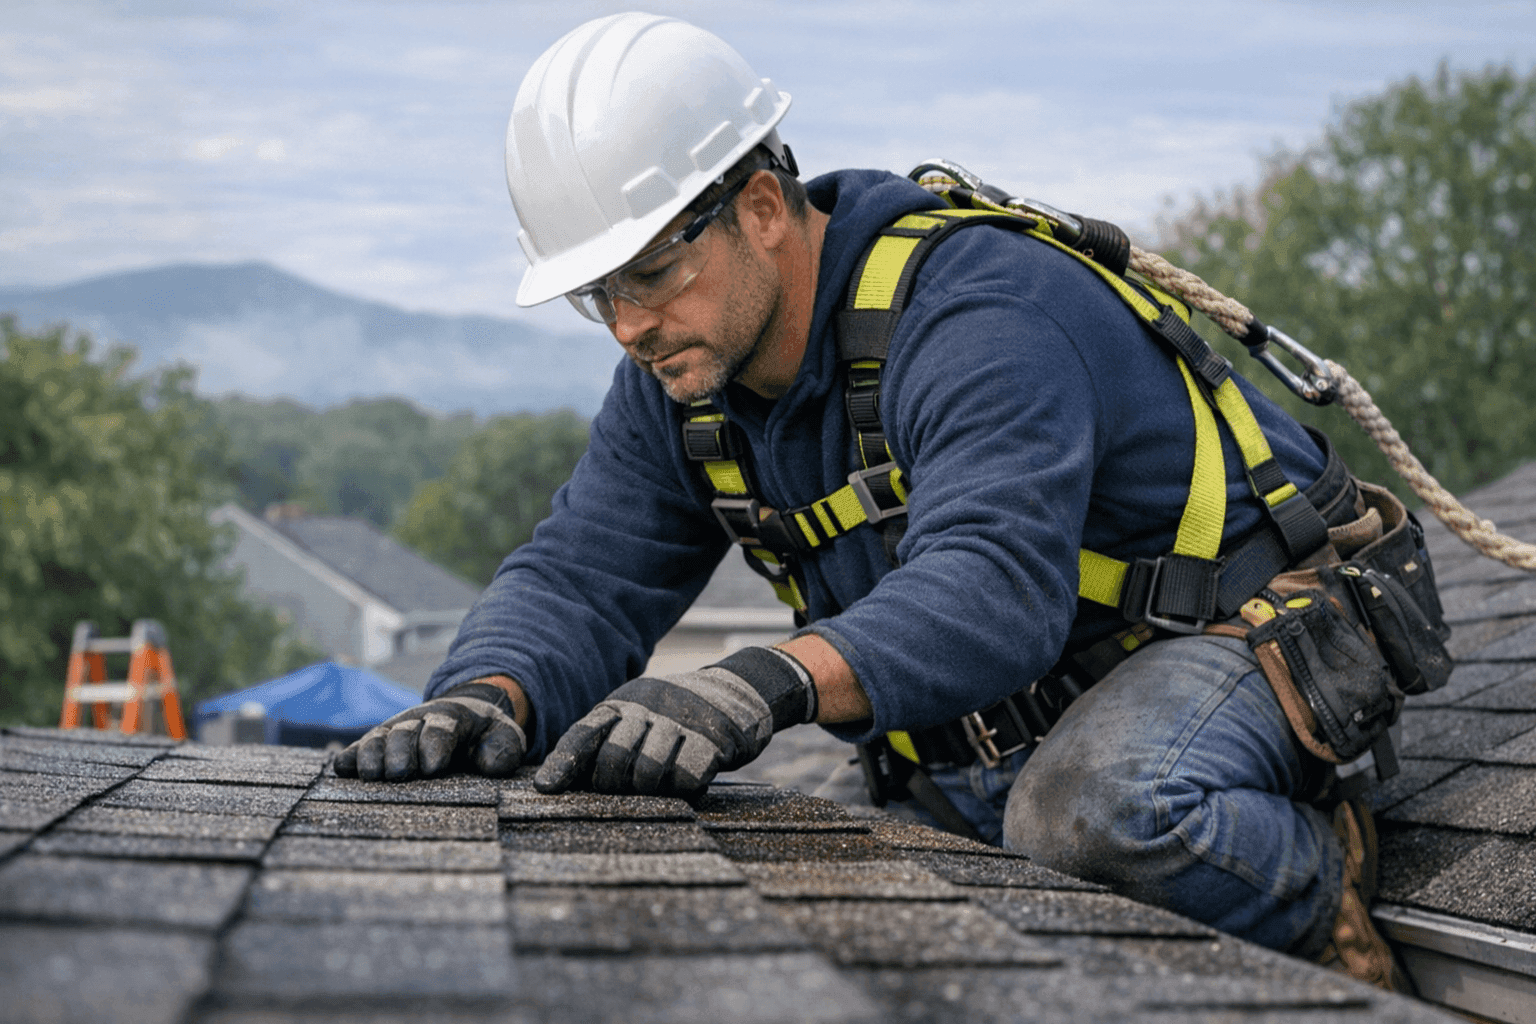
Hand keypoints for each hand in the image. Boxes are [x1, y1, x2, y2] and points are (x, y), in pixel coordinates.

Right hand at [334, 682, 525, 780]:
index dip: (435, 744)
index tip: (434, 767)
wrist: (464, 717)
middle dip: (401, 751)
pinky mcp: (379, 743)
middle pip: (404, 732)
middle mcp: (418, 720)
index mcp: (452, 716)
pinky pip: (359, 747)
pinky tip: (342, 769)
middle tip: (401, 774)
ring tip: (373, 776)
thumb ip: (503, 748)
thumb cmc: (486, 734)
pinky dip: (350, 757)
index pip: (441, 727)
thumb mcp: (504, 736)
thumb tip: (489, 765)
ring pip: (379, 737)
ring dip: (373, 755)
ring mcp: (395, 730)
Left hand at [534, 646, 814, 796]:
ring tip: (664, 784)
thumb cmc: (677, 718)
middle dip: (614, 785)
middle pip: (613, 760)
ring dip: (653, 789)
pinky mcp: (712, 739)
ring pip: (647, 774)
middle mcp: (647, 708)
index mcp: (622, 704)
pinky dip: (687, 789)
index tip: (545, 789)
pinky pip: (686, 779)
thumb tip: (558, 783)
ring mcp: (680, 722)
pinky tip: (693, 780)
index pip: (584, 734)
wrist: (738, 692)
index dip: (563, 763)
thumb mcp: (638, 718)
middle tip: (629, 789)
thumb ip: (606, 742)